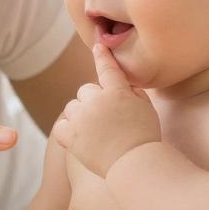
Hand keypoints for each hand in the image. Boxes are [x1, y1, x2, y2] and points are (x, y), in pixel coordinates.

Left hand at [49, 44, 161, 176]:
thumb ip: (133, 93)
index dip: (102, 56)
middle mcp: (96, 101)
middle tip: (106, 118)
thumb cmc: (145, 137)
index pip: (107, 69)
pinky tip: (78, 137)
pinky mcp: (70, 136)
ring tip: (95, 131)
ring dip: (80, 115)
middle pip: (86, 90)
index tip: (96, 46)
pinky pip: (61, 125)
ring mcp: (81, 118)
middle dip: (93, 100)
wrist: (134, 163)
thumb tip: (124, 86)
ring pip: (72, 107)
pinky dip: (67, 130)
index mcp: (117, 92)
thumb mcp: (147, 109)